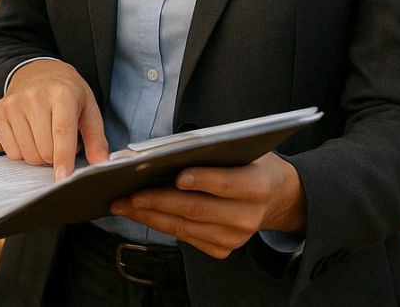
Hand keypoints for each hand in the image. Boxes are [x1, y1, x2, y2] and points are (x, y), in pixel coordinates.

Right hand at [0, 59, 109, 179]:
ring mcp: (13, 103)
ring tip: (45, 136)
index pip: (62, 132)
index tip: (62, 178)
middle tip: (60, 142)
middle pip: (44, 149)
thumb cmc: (66, 92)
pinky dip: (23, 151)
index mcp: (61, 93)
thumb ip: (96, 138)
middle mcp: (34, 96)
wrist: (37, 70)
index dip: (63, 158)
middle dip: (55, 156)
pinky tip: (29, 134)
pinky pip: (11, 151)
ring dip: (39, 155)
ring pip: (27, 154)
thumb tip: (101, 164)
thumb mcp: (88, 108)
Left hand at [108, 152, 303, 259]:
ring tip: (123, 205)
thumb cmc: (251, 164)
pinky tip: (141, 214)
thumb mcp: (243, 149)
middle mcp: (248, 216)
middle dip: (158, 202)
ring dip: (150, 216)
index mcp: (257, 186)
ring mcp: (235, 237)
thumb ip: (214, 152)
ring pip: (185, 227)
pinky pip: (185, 237)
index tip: (176, 176)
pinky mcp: (223, 249)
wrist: (275, 196)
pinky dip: (160, 225)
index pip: (227, 183)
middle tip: (129, 194)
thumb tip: (168, 153)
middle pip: (196, 209)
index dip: (202, 180)